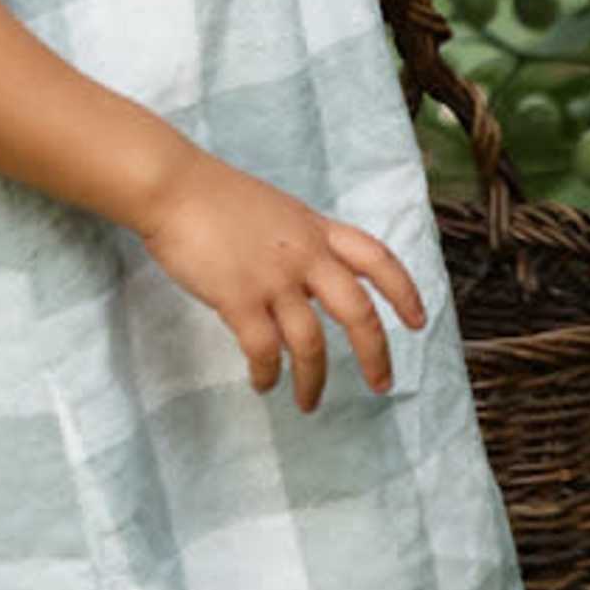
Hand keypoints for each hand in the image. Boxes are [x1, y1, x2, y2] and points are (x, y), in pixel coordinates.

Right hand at [139, 154, 425, 407]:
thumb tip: (310, 279)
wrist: (172, 186)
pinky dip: (267, 374)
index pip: (376, 258)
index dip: (403, 291)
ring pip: (311, 343)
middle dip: (376, 353)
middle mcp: (304, 255)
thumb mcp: (277, 210)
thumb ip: (300, 241)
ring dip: (314, 381)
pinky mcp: (239, 298)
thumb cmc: (215, 196)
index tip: (417, 321)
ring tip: (309, 403)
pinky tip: (263, 383)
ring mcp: (273, 278)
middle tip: (383, 384)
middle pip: (358, 311)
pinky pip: (263, 350)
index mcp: (316, 229)